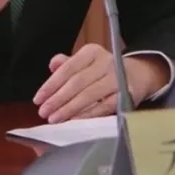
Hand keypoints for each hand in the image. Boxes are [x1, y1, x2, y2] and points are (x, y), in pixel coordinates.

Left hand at [32, 44, 169, 122]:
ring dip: (69, 109)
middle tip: (44, 112)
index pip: (68, 68)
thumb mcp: (85, 62)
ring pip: (89, 95)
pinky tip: (74, 121)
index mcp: (92, 52)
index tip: (38, 98)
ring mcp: (117, 78)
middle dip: (58, 99)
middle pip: (77, 82)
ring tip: (55, 119)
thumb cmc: (102, 71)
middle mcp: (105, 62)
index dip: (51, 84)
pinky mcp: (125, 95)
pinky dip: (87, 115)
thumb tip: (52, 64)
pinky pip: (103, 107)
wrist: (136, 75)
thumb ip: (67, 64)